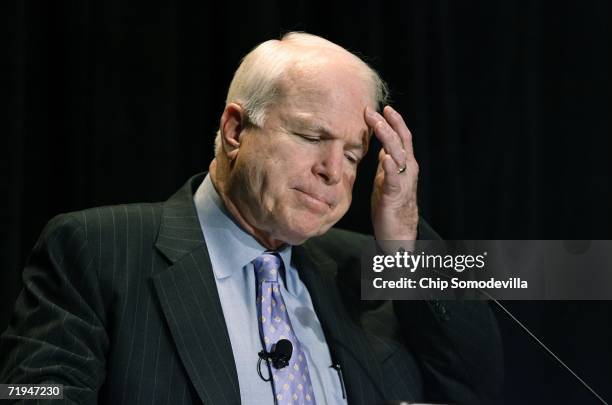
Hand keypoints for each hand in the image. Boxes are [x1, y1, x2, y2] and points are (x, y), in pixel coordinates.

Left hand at [365, 105, 418, 241]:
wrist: (398, 231)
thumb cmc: (391, 203)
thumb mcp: (386, 176)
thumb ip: (386, 161)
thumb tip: (381, 144)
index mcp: (404, 163)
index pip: (400, 136)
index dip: (392, 121)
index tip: (379, 107)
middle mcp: (408, 168)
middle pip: (400, 140)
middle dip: (387, 123)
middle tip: (371, 111)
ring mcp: (403, 180)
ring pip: (398, 154)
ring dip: (387, 138)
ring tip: (378, 125)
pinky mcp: (394, 194)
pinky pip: (394, 178)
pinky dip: (390, 166)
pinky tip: (384, 157)